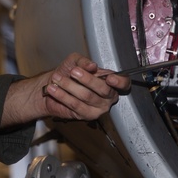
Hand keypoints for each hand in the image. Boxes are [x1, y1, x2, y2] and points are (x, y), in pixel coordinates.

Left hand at [1, 53, 129, 127]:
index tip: (110, 78)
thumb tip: (92, 66)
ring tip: (58, 78)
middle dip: (87, 79)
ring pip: (87, 97)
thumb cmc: (68, 72)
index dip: (120, 82)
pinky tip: (55, 89)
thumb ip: (84, 61)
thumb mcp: (75, 61)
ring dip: (70, 86)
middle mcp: (107, 96)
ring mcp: (98, 107)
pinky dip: (63, 96)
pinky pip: (75, 105)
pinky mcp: (86, 115)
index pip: (124, 83)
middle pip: (104, 89)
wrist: (54, 84)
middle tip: (73, 71)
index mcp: (110, 81)